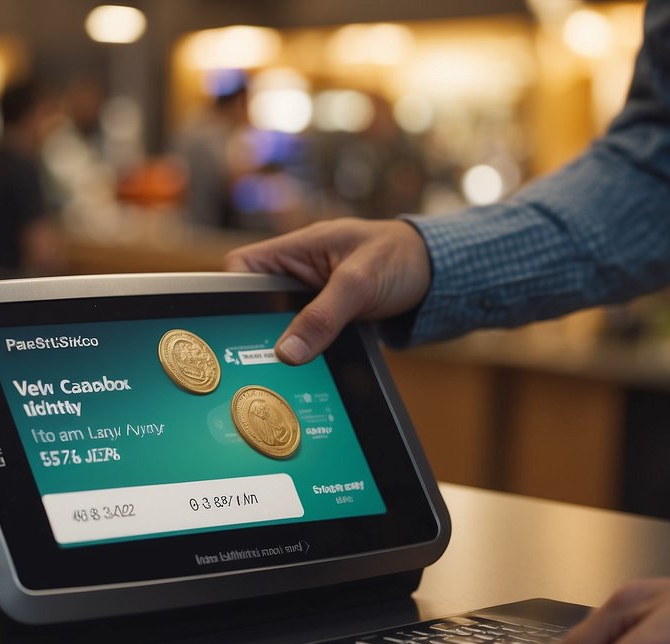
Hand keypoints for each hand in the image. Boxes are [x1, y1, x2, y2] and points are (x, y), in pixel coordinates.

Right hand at [224, 218, 430, 363]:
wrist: (438, 273)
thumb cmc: (400, 258)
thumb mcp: (359, 284)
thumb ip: (322, 316)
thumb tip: (287, 352)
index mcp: (295, 248)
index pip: (240, 267)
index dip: (231, 294)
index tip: (234, 324)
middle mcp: (297, 271)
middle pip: (256, 302)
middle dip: (259, 328)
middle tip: (263, 358)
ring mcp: (310, 296)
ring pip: (280, 324)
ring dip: (286, 343)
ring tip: (285, 367)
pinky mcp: (326, 316)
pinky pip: (304, 335)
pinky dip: (306, 350)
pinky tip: (308, 369)